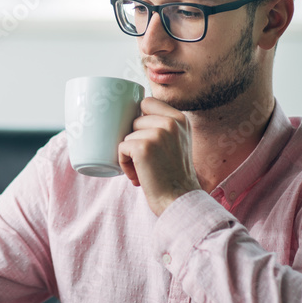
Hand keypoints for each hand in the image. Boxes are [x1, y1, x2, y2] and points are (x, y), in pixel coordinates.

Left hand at [117, 97, 200, 215]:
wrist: (179, 200)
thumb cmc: (173, 175)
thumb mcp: (177, 142)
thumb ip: (163, 126)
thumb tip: (132, 114)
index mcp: (180, 118)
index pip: (147, 103)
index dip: (140, 120)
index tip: (147, 141)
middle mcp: (171, 122)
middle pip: (134, 121)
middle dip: (135, 141)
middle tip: (149, 162)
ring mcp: (158, 133)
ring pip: (127, 135)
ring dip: (130, 155)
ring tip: (145, 170)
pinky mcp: (144, 147)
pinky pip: (121, 148)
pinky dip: (125, 163)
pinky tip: (139, 176)